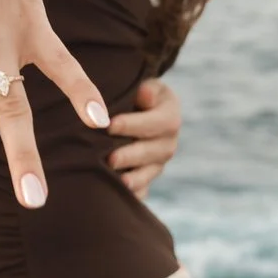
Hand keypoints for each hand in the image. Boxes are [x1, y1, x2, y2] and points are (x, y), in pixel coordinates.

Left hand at [106, 77, 181, 194]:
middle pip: (159, 150)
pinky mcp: (145, 176)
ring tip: (115, 181)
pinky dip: (132, 194)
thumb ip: (135, 86)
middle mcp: (168, 137)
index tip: (110, 125)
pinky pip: (144, 189)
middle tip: (109, 158)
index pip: (161, 120)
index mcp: (169, 110)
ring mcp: (158, 159)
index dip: (137, 124)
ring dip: (135, 178)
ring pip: (152, 172)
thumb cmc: (121, 89)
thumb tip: (144, 95)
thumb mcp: (130, 81)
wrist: (120, 107)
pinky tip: (116, 197)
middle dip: (133, 155)